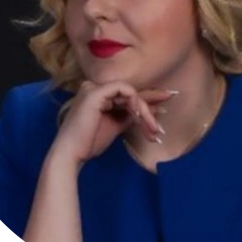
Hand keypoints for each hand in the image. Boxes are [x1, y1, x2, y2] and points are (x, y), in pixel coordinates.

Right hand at [49, 79, 175, 167]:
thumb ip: (131, 116)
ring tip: (153, 127)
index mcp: (99, 96)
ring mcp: (94, 88)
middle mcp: (96, 88)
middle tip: (169, 103)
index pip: (127, 94)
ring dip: (145, 110)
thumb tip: (150, 111)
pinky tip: (139, 115)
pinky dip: (135, 101)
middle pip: (131, 93)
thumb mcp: (116, 126)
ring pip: (130, 92)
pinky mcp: (96, 92)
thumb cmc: (90, 142)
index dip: (148, 98)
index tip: (166, 101)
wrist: (72, 153)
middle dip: (151, 102)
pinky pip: (124, 90)